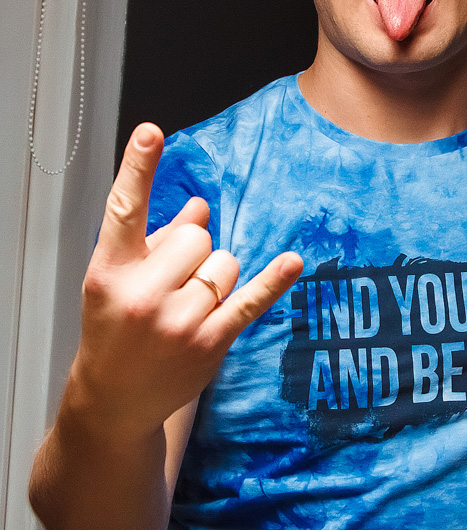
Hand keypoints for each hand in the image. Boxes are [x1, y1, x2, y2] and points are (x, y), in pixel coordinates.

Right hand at [69, 123, 302, 438]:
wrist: (115, 398)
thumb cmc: (115, 329)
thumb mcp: (118, 279)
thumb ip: (157, 238)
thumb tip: (201, 206)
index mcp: (110, 270)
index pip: (124, 208)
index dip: (138, 167)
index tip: (152, 131)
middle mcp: (143, 293)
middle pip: (196, 236)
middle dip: (192, 250)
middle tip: (172, 281)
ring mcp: (178, 320)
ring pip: (224, 263)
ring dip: (214, 276)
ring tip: (186, 305)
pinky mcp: (210, 341)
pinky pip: (250, 299)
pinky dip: (274, 281)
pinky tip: (293, 262)